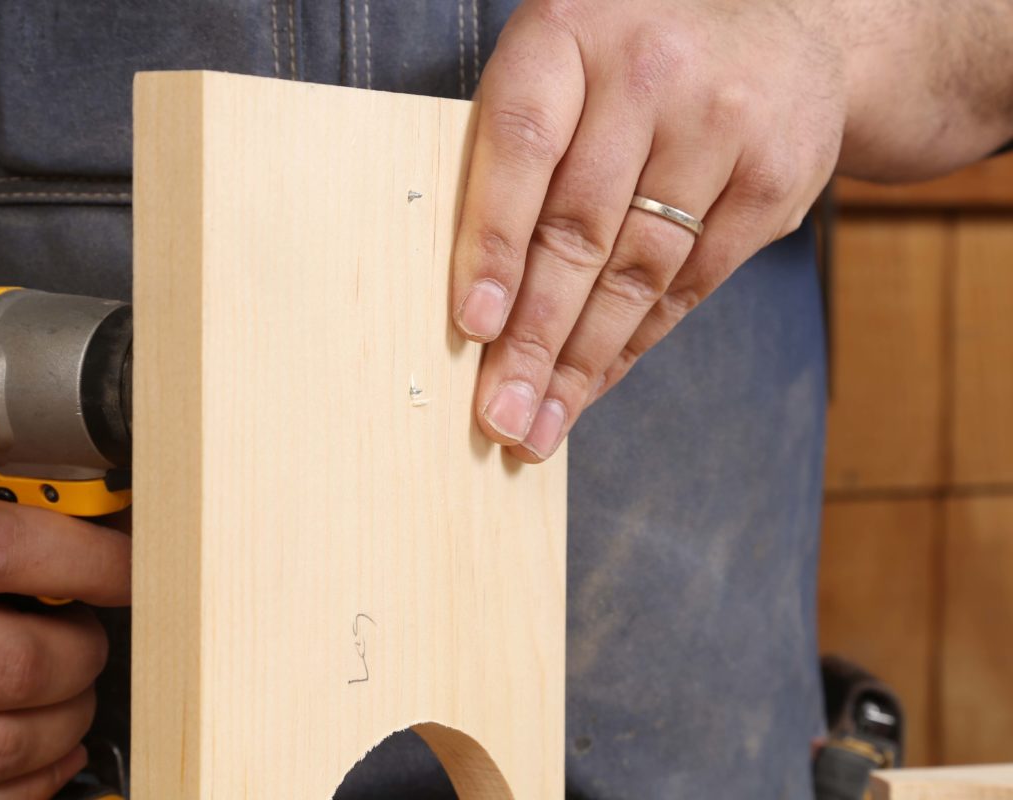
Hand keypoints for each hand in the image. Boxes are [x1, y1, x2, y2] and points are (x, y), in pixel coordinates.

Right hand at [0, 475, 130, 798]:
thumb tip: (81, 521)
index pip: (3, 551)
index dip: (93, 559)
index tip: (133, 564)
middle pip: (14, 667)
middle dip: (86, 652)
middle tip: (93, 630)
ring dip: (66, 724)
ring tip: (70, 690)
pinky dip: (24, 790)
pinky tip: (40, 755)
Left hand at [453, 0, 844, 460]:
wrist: (787, 32)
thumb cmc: (633, 66)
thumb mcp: (565, 68)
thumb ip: (515, 156)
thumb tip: (473, 300)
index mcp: (570, 31)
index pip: (520, 145)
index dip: (491, 243)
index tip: (473, 326)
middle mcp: (648, 70)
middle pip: (579, 227)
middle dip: (533, 337)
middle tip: (500, 415)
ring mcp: (720, 125)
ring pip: (636, 271)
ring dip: (581, 361)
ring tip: (539, 422)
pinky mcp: (772, 181)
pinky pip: (690, 285)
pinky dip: (634, 345)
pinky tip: (595, 384)